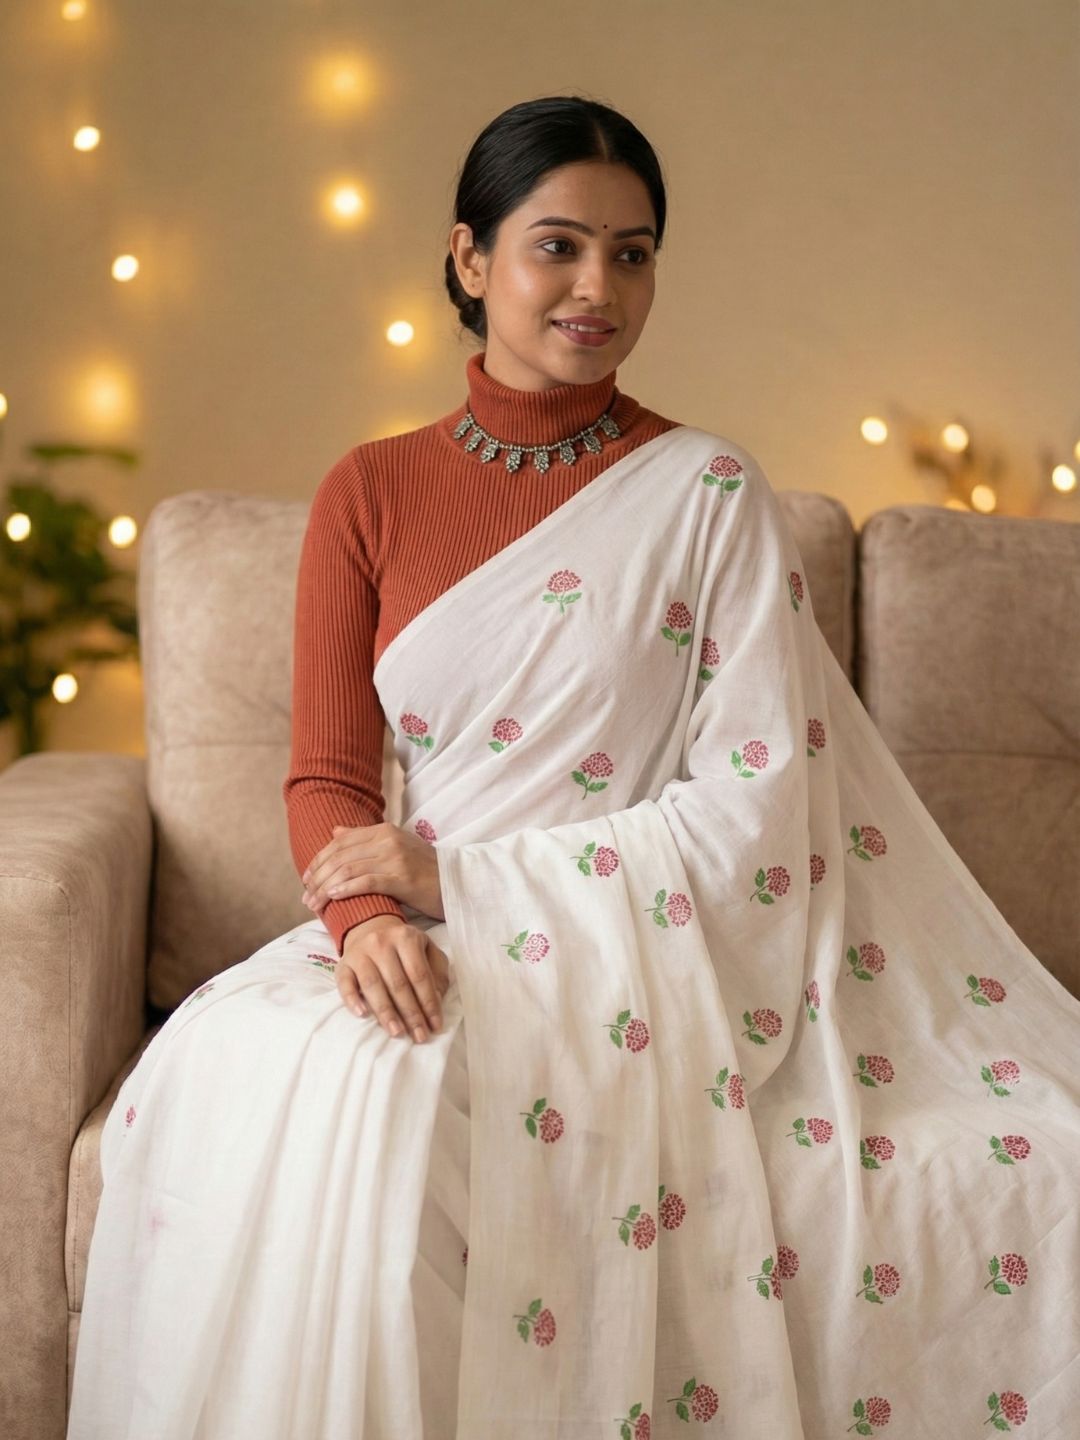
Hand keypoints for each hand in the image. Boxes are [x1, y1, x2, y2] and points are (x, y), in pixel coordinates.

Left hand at [301, 822, 443, 919]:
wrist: (457, 882)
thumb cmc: (424, 870)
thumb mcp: (395, 847)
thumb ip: (364, 839)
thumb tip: (335, 831)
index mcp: (383, 830)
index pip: (339, 842)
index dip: (318, 861)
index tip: (306, 880)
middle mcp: (387, 840)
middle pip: (340, 857)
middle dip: (317, 878)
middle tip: (306, 898)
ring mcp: (395, 857)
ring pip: (348, 870)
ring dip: (325, 889)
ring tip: (314, 904)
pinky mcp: (403, 877)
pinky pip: (366, 882)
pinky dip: (346, 890)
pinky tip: (333, 898)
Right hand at [338, 914, 449, 1042]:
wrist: (371, 930)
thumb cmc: (405, 948)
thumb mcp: (428, 951)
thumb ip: (437, 973)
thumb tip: (435, 998)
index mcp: (406, 938)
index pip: (420, 975)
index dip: (429, 1002)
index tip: (435, 1026)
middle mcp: (382, 943)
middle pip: (398, 983)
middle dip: (411, 1014)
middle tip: (419, 1036)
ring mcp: (360, 953)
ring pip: (373, 986)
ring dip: (386, 1012)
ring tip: (397, 1032)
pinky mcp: (343, 964)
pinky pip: (345, 984)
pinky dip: (352, 1000)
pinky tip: (362, 1015)